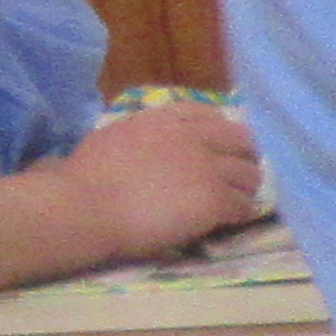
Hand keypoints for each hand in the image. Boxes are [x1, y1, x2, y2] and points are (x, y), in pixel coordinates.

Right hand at [0, 98, 264, 289]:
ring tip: (237, 200)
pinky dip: (241, 214)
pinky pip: (244, 206)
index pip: (209, 114)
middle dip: (244, 157)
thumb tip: (151, 144)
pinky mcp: (215, 199)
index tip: (224, 145)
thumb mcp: (114, 137)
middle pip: (242, 141)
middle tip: (239, 176)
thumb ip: (142, 134)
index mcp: (163, 119)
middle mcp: (191, 138)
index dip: (222, 131)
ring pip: (250, 175)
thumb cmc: (84, 179)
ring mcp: (207, 168)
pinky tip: (232, 220)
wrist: (85, 208)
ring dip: (246, 188)